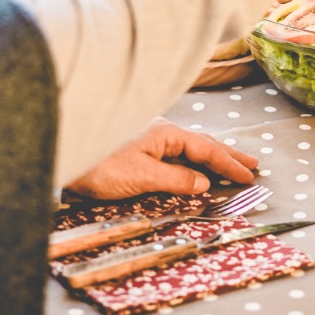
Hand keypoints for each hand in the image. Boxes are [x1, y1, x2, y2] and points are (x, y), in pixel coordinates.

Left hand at [63, 118, 259, 200]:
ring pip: (186, 146)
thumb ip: (176, 180)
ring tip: (228, 164)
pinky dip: (190, 159)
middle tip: (252, 164)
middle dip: (226, 154)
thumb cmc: (99, 164)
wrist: (62, 150)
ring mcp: (146, 137)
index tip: (249, 174)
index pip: (205, 148)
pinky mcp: (134, 147)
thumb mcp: (142, 177)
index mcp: (165, 133)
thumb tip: (203, 182)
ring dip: (210, 156)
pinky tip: (189, 164)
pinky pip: (173, 152)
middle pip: (200, 142)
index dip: (228, 163)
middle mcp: (158, 131)